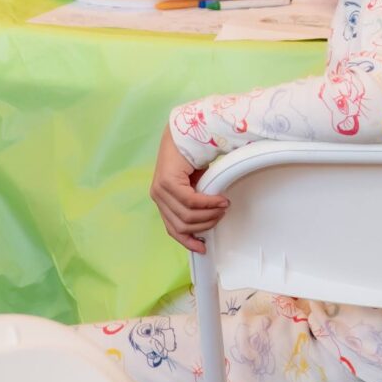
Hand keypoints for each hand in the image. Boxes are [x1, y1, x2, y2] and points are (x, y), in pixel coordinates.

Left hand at [150, 128, 227, 252]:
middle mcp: (158, 197)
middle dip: (205, 224)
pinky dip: (208, 203)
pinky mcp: (167, 183)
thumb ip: (195, 203)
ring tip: (223, 206)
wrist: (184, 134)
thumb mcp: (193, 186)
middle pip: (182, 225)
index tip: (203, 248)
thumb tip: (209, 220)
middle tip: (221, 215)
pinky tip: (220, 200)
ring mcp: (160, 190)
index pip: (173, 229)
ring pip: (187, 216)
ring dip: (209, 214)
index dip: (188, 241)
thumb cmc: (190, 159)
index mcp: (162, 201)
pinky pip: (190, 201)